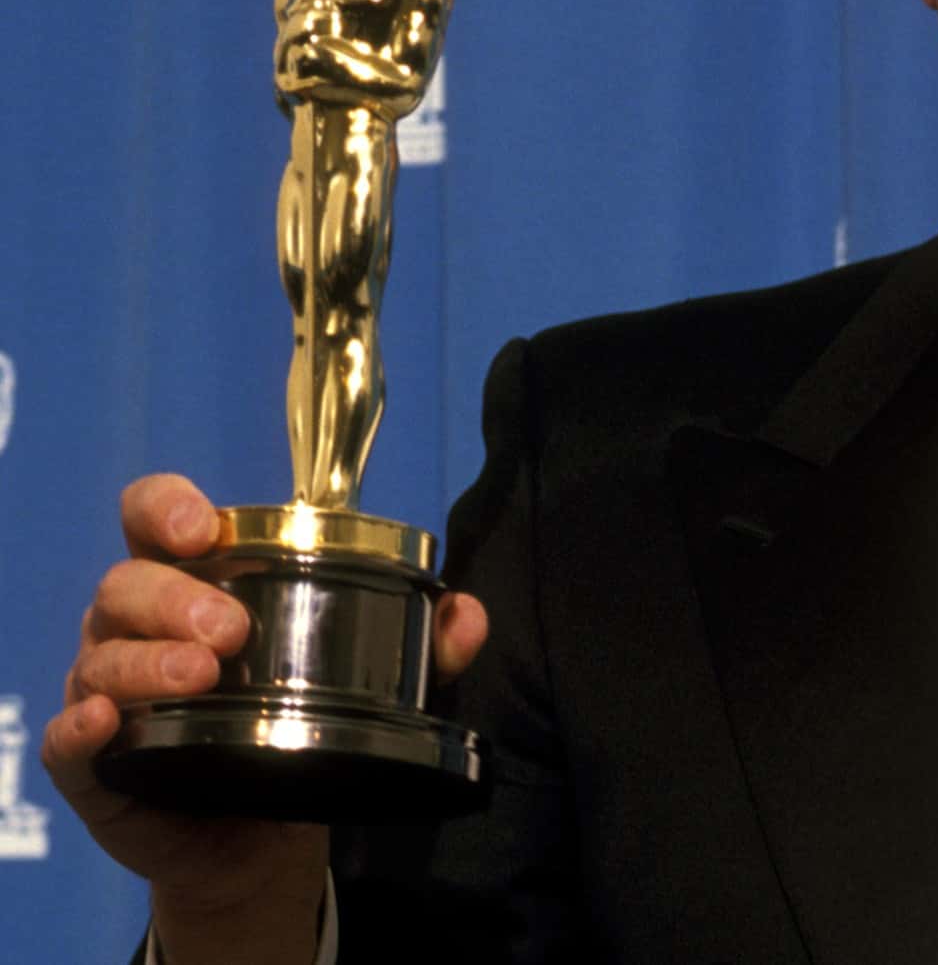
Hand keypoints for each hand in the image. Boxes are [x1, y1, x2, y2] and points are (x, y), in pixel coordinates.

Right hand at [43, 474, 487, 959]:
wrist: (264, 834)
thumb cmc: (302, 724)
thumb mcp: (372, 680)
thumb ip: (425, 646)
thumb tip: (466, 614)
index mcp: (194, 582)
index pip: (156, 518)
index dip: (169, 507)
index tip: (204, 526)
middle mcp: (138, 626)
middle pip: (128, 584)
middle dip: (177, 598)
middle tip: (231, 631)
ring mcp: (108, 690)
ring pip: (102, 656)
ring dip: (148, 662)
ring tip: (203, 676)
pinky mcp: (94, 763)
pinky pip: (67, 740)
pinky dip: (79, 728)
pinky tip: (108, 723)